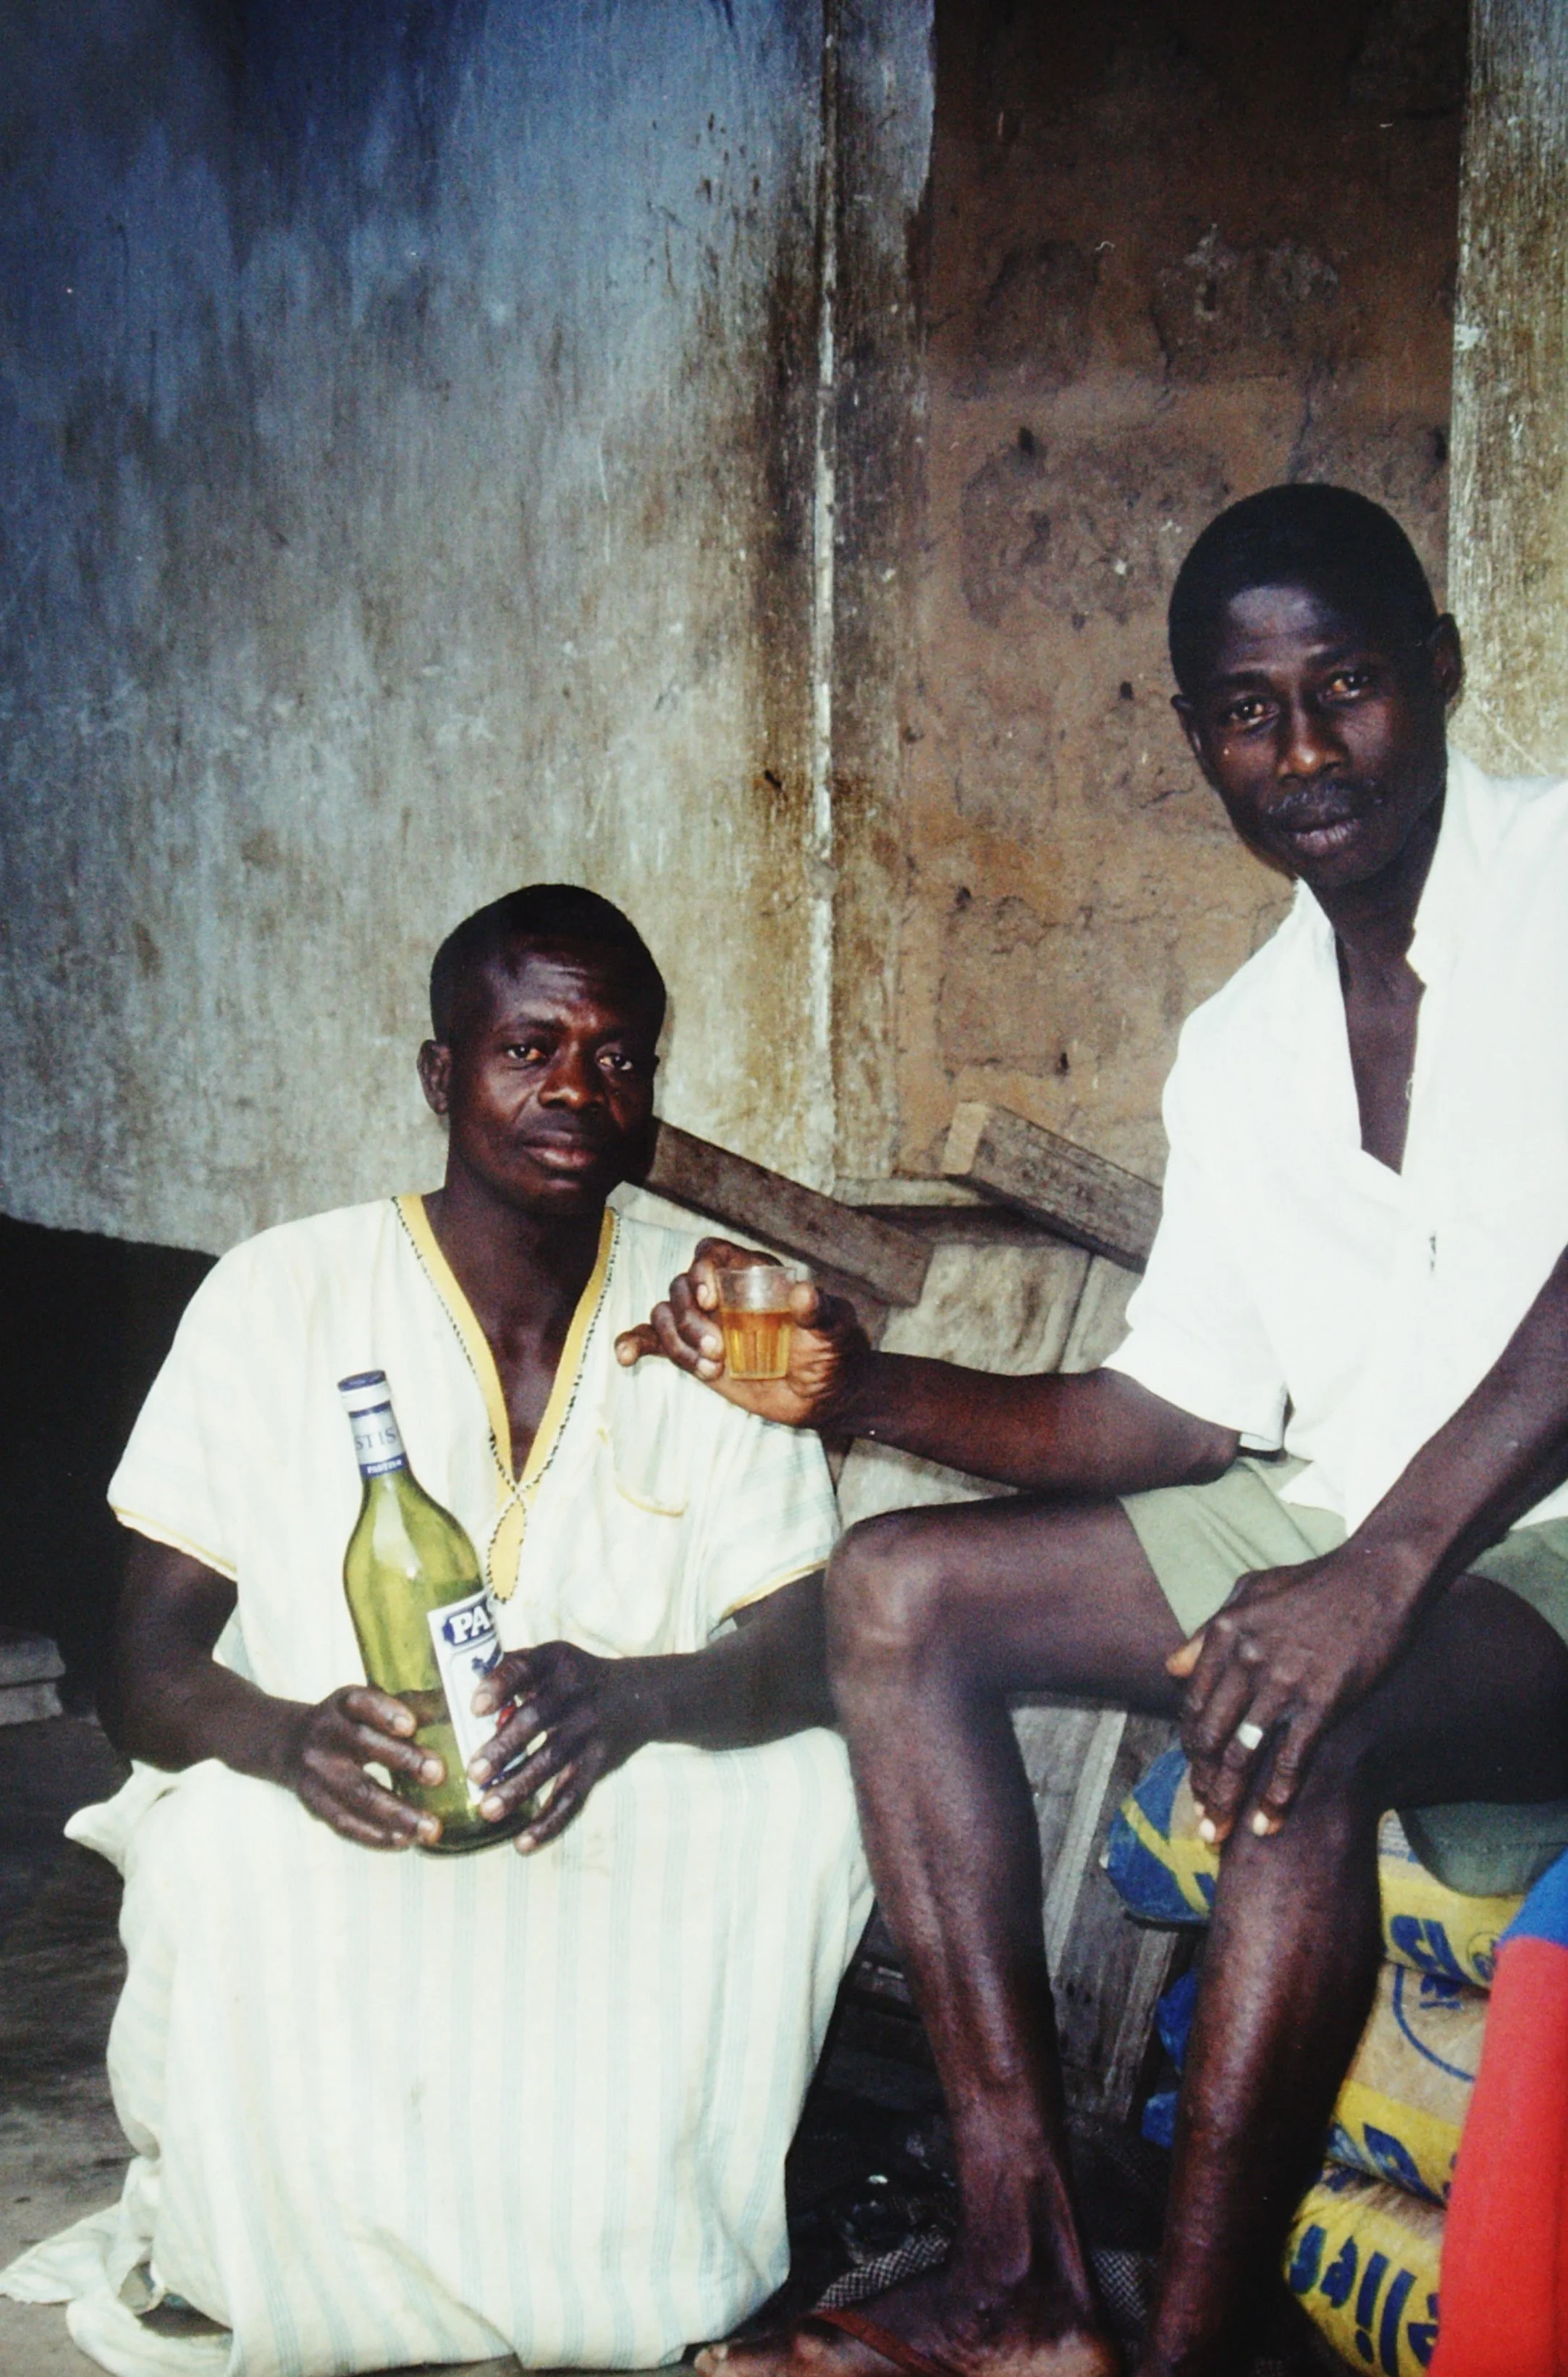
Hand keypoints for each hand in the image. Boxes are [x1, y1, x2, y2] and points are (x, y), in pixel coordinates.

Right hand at [275, 1685, 444, 1848]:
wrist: (289, 1744)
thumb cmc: (347, 1724)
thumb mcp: (362, 1707)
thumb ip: (395, 1715)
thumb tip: (448, 1724)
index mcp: (341, 1705)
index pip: (361, 1702)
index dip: (385, 1712)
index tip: (411, 1725)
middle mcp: (325, 1734)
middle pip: (362, 1746)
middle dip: (403, 1761)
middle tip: (438, 1774)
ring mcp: (316, 1771)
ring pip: (357, 1794)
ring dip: (397, 1814)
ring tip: (429, 1828)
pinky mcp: (313, 1803)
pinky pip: (345, 1823)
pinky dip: (376, 1835)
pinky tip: (404, 1841)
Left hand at [466, 1641, 651, 1851]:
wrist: (638, 1697)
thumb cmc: (573, 1680)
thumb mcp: (550, 1660)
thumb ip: (507, 1670)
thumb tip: (447, 1680)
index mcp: (556, 1661)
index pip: (524, 1668)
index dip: (499, 1686)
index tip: (474, 1707)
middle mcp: (576, 1693)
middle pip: (536, 1720)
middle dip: (503, 1748)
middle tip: (473, 1773)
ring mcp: (590, 1730)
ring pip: (552, 1763)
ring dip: (518, 1788)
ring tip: (486, 1810)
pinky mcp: (599, 1764)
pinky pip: (574, 1797)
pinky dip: (549, 1824)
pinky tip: (522, 1844)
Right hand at [612, 1238, 870, 1427]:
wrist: (826, 1393)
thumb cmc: (833, 1349)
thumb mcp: (834, 1328)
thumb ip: (820, 1310)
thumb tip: (803, 1294)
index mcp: (752, 1276)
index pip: (713, 1253)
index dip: (702, 1267)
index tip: (711, 1297)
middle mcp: (723, 1295)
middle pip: (681, 1286)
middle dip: (689, 1318)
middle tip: (717, 1351)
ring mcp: (705, 1324)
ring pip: (665, 1314)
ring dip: (675, 1341)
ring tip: (710, 1369)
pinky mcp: (695, 1353)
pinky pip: (655, 1341)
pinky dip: (636, 1343)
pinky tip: (626, 1357)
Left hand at [1166, 1542, 1424, 1843]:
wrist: (1377, 1577)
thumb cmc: (1315, 1583)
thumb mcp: (1251, 1592)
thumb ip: (1209, 1633)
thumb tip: (1171, 1667)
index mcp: (1225, 1633)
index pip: (1192, 1704)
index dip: (1190, 1748)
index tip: (1194, 1776)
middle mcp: (1246, 1660)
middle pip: (1209, 1737)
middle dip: (1201, 1785)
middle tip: (1203, 1821)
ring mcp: (1283, 1681)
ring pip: (1242, 1755)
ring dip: (1228, 1800)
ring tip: (1221, 1834)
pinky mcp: (1323, 1699)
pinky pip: (1292, 1758)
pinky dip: (1278, 1796)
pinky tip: (1269, 1823)